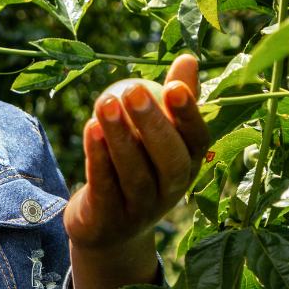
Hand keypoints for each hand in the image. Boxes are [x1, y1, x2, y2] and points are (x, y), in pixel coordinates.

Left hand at [64, 54, 208, 288]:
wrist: (111, 230)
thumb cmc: (141, 168)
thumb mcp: (160, 138)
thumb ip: (174, 101)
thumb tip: (188, 57)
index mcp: (190, 166)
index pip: (198, 141)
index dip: (189, 116)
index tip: (175, 86)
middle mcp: (172, 191)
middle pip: (170, 160)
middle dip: (153, 124)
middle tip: (133, 89)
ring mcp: (142, 210)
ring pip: (135, 174)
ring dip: (120, 137)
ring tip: (106, 102)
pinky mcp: (110, 221)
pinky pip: (105, 187)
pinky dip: (98, 158)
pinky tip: (90, 128)